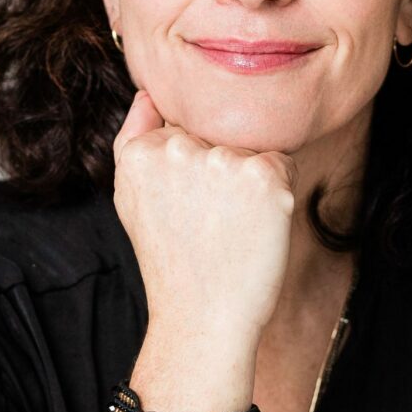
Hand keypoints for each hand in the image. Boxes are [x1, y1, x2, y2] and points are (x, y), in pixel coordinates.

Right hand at [112, 87, 295, 335]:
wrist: (203, 317)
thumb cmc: (171, 262)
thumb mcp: (130, 198)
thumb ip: (133, 138)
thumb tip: (148, 94)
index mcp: (143, 152)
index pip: (183, 131)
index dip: (191, 170)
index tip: (186, 209)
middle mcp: (180, 148)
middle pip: (218, 134)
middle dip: (220, 169)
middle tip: (209, 223)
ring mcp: (224, 161)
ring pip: (250, 147)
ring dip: (249, 180)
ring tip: (230, 227)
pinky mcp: (265, 178)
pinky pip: (282, 163)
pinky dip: (277, 193)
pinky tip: (255, 227)